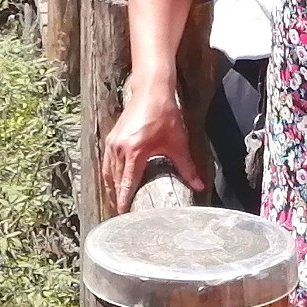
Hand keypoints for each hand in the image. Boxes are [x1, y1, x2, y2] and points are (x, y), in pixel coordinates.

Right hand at [100, 90, 200, 213]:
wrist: (151, 91)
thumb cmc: (165, 115)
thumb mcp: (178, 143)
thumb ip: (187, 167)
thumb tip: (199, 186)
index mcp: (135, 152)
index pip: (127, 184)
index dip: (124, 201)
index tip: (124, 215)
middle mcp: (119, 149)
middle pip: (115, 181)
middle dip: (118, 197)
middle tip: (123, 214)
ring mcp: (113, 143)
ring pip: (108, 173)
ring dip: (112, 188)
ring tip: (118, 202)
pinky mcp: (111, 138)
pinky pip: (107, 163)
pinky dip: (110, 175)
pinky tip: (116, 182)